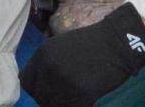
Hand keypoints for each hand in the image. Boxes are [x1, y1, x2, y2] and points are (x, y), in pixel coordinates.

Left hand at [19, 2, 144, 106]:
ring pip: (53, 104)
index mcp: (42, 55)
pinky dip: (79, 105)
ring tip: (77, 96)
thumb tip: (40, 85)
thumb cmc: (92, 44)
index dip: (37, 88)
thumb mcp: (61, 47)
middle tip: (66, 94)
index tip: (48, 89)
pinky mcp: (81, 94)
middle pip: (40, 96)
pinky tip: (87, 99)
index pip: (26, 82)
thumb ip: (47, 65)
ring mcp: (64, 82)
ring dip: (64, 103)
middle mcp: (49, 68)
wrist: (118, 42)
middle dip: (50, 98)